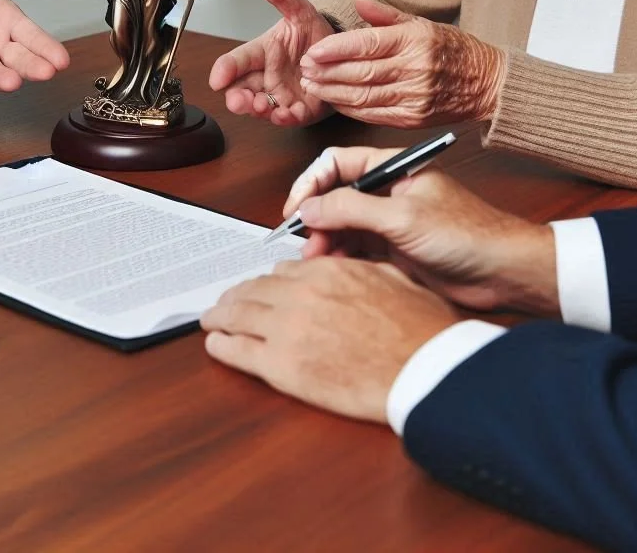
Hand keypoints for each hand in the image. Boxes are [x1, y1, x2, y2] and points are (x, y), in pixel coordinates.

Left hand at [202, 258, 459, 422]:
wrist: (426, 369)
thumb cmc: (420, 329)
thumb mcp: (392, 279)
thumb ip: (361, 270)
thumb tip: (348, 267)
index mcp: (326, 272)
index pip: (283, 272)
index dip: (269, 282)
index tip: (262, 289)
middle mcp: (300, 294)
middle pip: (254, 290)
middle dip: (236, 296)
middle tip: (224, 302)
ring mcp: (287, 328)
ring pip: (238, 314)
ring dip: (220, 315)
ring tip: (210, 318)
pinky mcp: (282, 365)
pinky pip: (238, 350)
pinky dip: (221, 345)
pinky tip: (214, 343)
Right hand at [208, 0, 334, 125]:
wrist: (343, 53)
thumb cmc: (315, 34)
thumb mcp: (300, 11)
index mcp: (260, 54)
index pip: (234, 61)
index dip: (223, 70)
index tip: (217, 79)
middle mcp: (264, 77)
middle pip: (238, 91)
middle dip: (236, 99)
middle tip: (240, 100)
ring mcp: (279, 95)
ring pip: (258, 108)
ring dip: (258, 110)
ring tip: (265, 106)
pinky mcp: (297, 110)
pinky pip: (286, 118)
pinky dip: (285, 118)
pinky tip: (290, 112)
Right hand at [284, 146, 557, 314]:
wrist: (507, 274)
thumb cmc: (470, 235)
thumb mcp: (403, 217)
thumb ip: (352, 208)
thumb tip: (309, 207)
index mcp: (393, 169)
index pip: (337, 164)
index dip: (311, 183)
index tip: (294, 208)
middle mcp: (389, 193)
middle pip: (335, 197)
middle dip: (315, 219)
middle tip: (303, 243)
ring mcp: (390, 222)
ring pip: (343, 226)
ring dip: (326, 242)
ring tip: (316, 261)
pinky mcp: (395, 251)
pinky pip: (356, 250)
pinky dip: (341, 259)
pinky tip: (333, 270)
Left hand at [299, 0, 504, 127]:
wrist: (488, 84)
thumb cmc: (454, 50)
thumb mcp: (423, 24)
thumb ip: (385, 15)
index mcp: (415, 40)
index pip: (367, 44)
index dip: (335, 49)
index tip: (312, 51)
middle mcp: (415, 69)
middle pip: (360, 71)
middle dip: (326, 71)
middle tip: (304, 68)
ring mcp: (414, 96)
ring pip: (363, 95)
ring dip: (332, 91)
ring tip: (312, 85)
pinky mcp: (413, 118)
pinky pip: (373, 114)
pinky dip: (350, 108)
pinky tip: (334, 100)